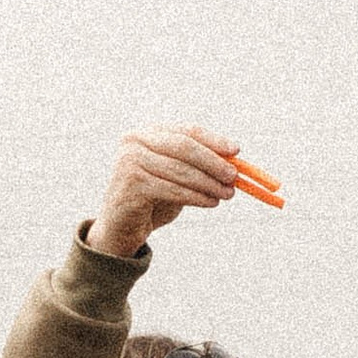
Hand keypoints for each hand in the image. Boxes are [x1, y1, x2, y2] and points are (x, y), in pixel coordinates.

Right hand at [84, 128, 243, 261]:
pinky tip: (211, 202)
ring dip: (209, 183)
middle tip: (234, 176)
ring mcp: (130, 161)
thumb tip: (235, 161)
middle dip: (213, 162)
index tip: (236, 151)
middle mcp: (135, 141)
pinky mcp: (132, 184)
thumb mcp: (178, 177)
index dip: (214, 140)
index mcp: (148, 133)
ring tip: (227, 194)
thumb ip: (199, 166)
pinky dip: (197, 197)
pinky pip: (174, 190)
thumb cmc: (154, 198)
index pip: (187, 131)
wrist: (122, 226)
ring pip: (181, 171)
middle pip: (185, 147)